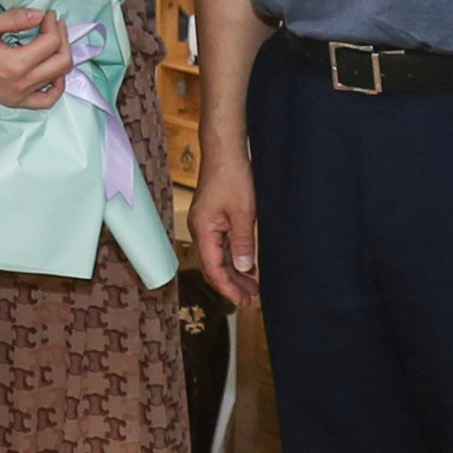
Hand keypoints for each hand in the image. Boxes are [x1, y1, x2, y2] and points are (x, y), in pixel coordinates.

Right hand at [0, 13, 74, 109]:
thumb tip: (40, 14)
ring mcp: (21, 96)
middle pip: (61, 62)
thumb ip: (15, 18)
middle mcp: (21, 84)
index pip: (50, 43)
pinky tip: (54, 72)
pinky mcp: (17, 102)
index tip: (48, 14)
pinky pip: (47, 100)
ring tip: (55, 41)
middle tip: (55, 24)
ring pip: (59, 78)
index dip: (53, 25)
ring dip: (62, 56)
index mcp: (15, 64)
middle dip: (63, 38)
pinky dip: (57, 86)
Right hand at [192, 152, 260, 308]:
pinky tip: (246, 265)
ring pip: (218, 256)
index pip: (212, 269)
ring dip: (233, 272)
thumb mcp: (244, 212)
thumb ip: (244, 242)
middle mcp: (200, 230)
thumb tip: (244, 269)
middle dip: (230, 284)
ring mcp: (206, 225)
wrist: (225, 150)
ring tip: (251, 287)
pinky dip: (233, 257)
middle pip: (213, 266)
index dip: (227, 287)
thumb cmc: (233, 176)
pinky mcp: (213, 218)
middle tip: (249, 300)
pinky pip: (221, 245)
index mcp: (203, 231)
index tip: (242, 301)